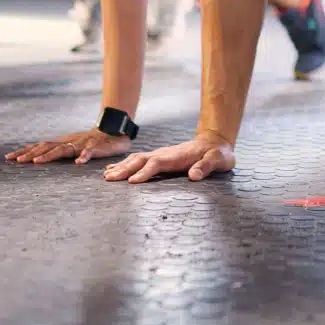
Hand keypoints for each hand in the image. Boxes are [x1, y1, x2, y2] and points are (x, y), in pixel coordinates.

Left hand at [6, 128, 130, 163]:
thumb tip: (38, 158)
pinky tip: (78, 162)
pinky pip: (89, 152)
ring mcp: (80, 144)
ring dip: (49, 156)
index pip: (39, 146)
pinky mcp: (95, 147)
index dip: (24, 151)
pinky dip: (83, 156)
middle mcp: (67, 142)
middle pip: (46, 147)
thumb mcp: (71, 147)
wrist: (113, 132)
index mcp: (61, 143)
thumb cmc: (91, 143)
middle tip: (16, 161)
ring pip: (63, 149)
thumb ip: (57, 152)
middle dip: (30, 154)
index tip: (8, 158)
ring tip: (37, 162)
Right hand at [102, 133, 233, 182]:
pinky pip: (139, 160)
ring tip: (106, 176)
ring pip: (137, 159)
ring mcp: (161, 154)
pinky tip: (116, 170)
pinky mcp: (160, 158)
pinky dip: (126, 165)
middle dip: (124, 169)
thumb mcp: (218, 159)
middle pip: (140, 160)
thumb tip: (194, 176)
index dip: (144, 172)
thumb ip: (206, 166)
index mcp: (176, 156)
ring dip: (122, 167)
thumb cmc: (218, 153)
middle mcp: (165, 154)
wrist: (215, 142)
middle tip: (109, 179)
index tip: (132, 182)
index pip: (156, 163)